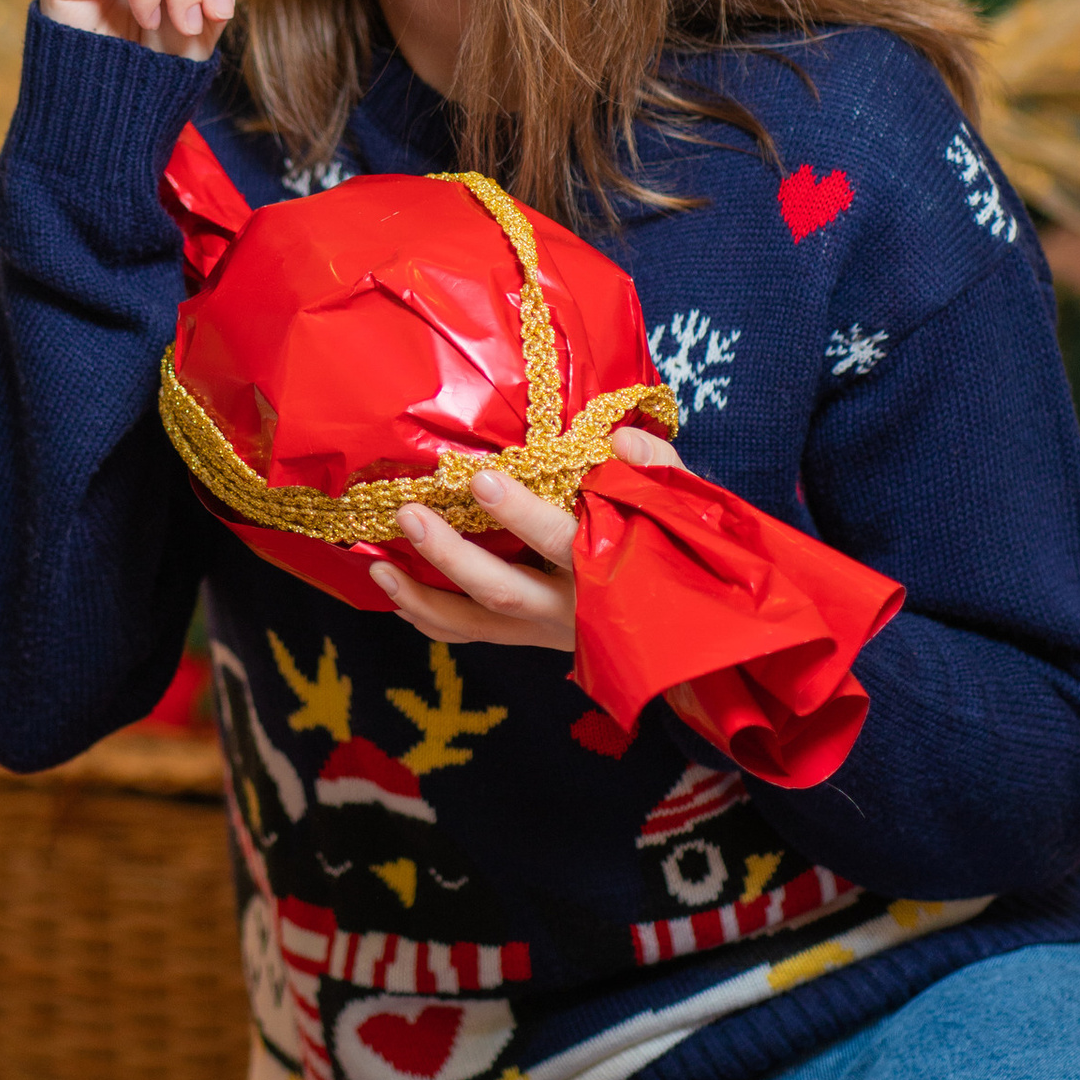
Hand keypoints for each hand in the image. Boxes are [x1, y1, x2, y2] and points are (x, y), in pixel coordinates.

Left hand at [370, 422, 684, 655]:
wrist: (701, 630)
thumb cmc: (686, 553)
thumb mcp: (686, 508)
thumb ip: (656, 472)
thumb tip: (619, 440)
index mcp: (610, 570)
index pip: (559, 541)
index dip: (518, 513)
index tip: (479, 479)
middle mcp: (573, 609)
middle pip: (502, 589)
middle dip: (450, 555)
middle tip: (408, 513)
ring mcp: (549, 632)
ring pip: (477, 623)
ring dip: (423, 597)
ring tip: (378, 564)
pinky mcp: (533, 639)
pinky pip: (475, 636)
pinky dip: (433, 619)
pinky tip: (397, 594)